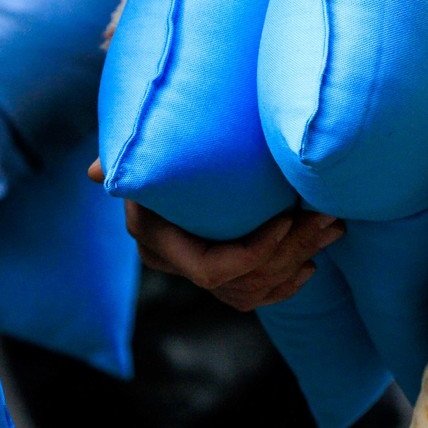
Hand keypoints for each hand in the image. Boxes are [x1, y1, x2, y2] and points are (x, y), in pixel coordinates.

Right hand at [90, 163, 343, 309]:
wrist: (167, 143)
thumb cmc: (160, 132)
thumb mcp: (145, 140)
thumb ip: (123, 154)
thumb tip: (95, 172)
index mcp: (155, 233)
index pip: (209, 268)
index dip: (253, 252)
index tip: (286, 219)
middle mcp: (173, 258)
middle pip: (239, 282)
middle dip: (289, 251)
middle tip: (327, 218)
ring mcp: (196, 266)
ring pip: (250, 290)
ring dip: (297, 261)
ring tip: (332, 227)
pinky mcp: (220, 266)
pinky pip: (252, 294)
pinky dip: (285, 283)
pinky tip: (312, 264)